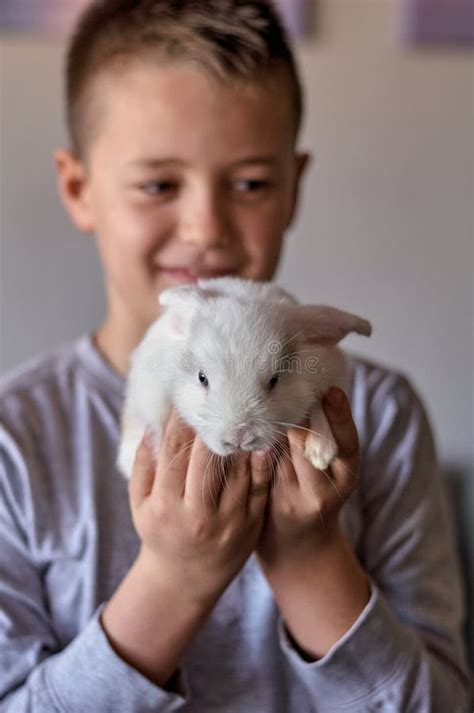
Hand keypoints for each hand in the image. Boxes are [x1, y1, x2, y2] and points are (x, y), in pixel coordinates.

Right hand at [129, 409, 271, 604]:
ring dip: (241, 436)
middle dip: (212, 424)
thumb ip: (144, 462)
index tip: (188, 399)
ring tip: (244, 408)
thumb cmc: (159, 532)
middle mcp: (199, 514)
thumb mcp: (140, 502)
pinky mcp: (251, 524)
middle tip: (219, 396)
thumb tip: (153, 422)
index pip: (174, 452)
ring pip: (238, 468)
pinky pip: (261, 485)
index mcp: (167, 505)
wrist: (186, 580)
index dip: (181, 421)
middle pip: (208, 456)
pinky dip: (263, 459)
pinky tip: (263, 437)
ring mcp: (229, 520)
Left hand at [256, 387, 359, 568]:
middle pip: (307, 445)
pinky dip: (249, 447)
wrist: (298, 551)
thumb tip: (312, 388)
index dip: (340, 416)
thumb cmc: (312, 494)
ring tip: (250, 397)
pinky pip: (258, 469)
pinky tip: (235, 426)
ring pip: (278, 454)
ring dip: (265, 427)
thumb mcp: (329, 471)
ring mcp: (295, 501)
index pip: (348, 442)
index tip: (331, 390)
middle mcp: (324, 490)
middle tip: (277, 384)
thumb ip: (320, 439)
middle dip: (293, 415)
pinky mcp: (269, 508)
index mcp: (346, 476)